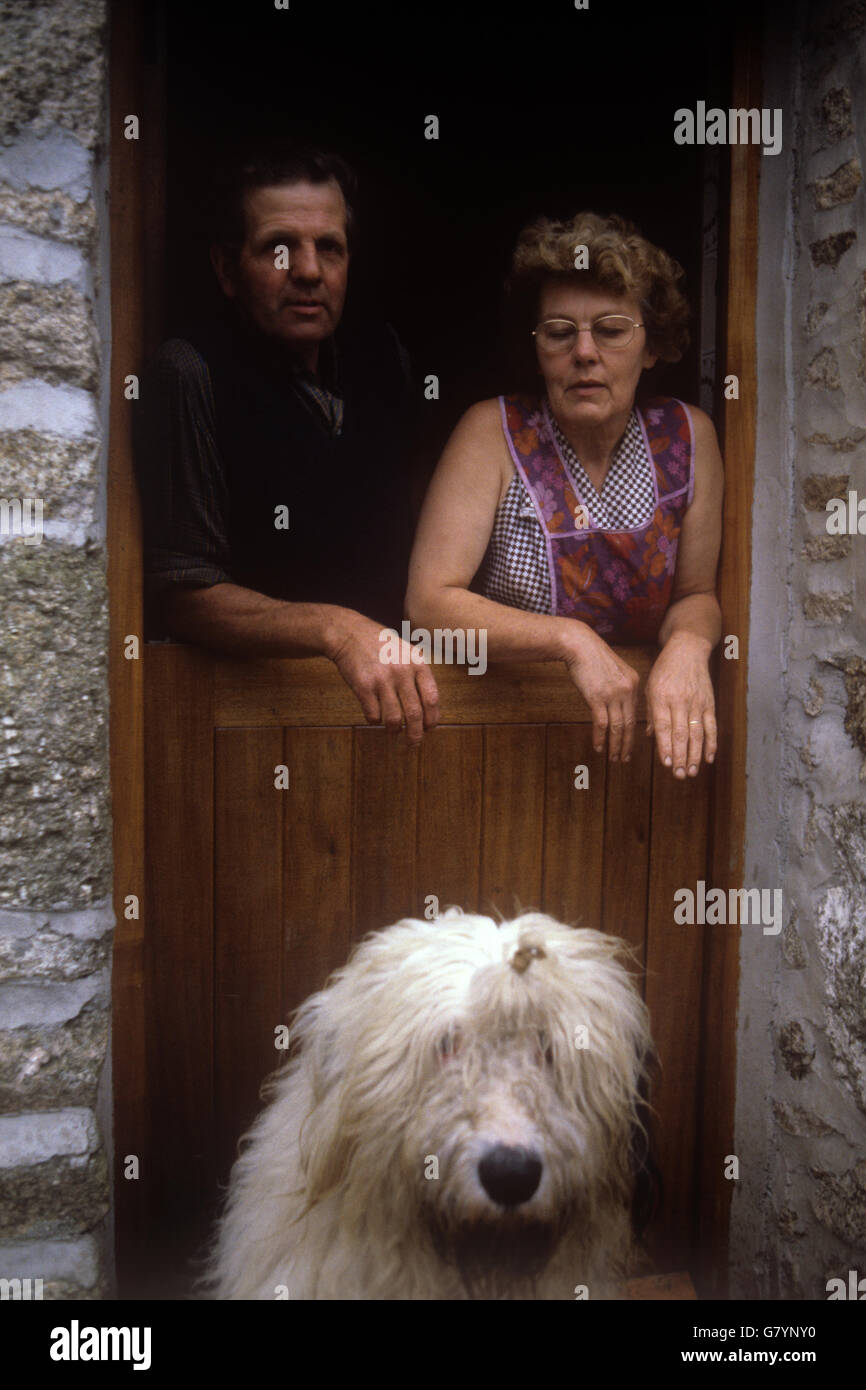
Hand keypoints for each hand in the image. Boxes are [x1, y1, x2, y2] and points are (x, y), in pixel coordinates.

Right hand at [324, 610, 439, 745]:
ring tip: (393, 729)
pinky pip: (373, 716)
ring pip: (394, 719)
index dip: (432, 719)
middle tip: (413, 743)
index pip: (432, 699)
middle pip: (415, 714)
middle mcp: (402, 672)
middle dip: (415, 734)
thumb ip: (419, 675)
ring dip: (394, 730)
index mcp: (417, 663)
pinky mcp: (363, 687)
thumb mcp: (406, 652)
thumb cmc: (380, 645)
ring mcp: (382, 680)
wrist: (349, 634)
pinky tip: (374, 715)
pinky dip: (375, 721)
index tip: (429, 728)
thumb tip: (430, 709)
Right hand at [561, 626, 639, 761]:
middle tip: (624, 759)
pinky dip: (600, 738)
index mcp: (634, 684)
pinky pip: (601, 724)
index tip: (630, 745)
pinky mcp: (597, 698)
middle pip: (630, 724)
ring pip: (617, 727)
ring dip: (615, 746)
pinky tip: (599, 747)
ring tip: (613, 759)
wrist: (579, 645)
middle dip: (627, 745)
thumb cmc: (593, 657)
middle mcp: (627, 691)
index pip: (636, 714)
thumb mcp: (614, 671)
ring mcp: (613, 695)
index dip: (633, 733)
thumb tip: (618, 708)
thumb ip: (619, 688)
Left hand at [645, 634, 716, 777]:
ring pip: (697, 733)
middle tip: (680, 775)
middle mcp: (679, 701)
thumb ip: (651, 713)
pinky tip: (709, 757)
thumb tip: (652, 736)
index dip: (665, 747)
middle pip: (681, 734)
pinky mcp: (709, 702)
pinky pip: (711, 726)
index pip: (664, 727)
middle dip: (680, 757)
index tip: (666, 764)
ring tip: (693, 771)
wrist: (688, 649)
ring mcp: (696, 702)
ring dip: (695, 755)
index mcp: (661, 698)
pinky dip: (711, 742)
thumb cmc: (664, 669)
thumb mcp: (650, 687)